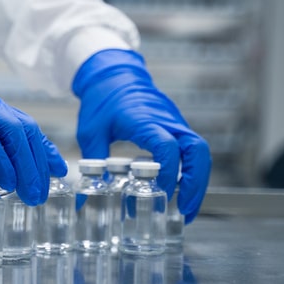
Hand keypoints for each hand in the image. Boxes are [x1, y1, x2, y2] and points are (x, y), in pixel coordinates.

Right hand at [0, 47, 66, 204]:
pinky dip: (0, 159)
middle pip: (25, 131)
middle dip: (40, 162)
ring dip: (26, 165)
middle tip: (46, 190)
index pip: (21, 127)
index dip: (41, 149)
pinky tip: (6, 180)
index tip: (54, 170)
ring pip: (14, 133)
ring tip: (31, 192)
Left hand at [72, 49, 210, 221]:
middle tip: (186, 210)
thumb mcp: (91, 133)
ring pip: (199, 152)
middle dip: (196, 183)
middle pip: (198, 151)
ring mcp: (175, 123)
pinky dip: (189, 172)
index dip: (168, 172)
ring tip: (185, 209)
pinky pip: (191, 150)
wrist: (113, 73)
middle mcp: (167, 121)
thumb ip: (92, 166)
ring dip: (197, 181)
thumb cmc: (102, 100)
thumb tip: (83, 200)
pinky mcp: (176, 126)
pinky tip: (175, 192)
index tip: (160, 193)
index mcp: (145, 121)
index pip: (168, 148)